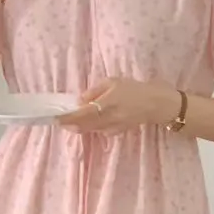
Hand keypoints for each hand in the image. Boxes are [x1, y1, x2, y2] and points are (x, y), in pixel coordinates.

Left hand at [57, 78, 180, 134]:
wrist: (156, 104)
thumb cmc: (134, 89)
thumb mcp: (113, 82)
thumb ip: (95, 91)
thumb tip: (80, 101)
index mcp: (108, 103)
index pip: (83, 113)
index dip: (69, 118)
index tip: (57, 119)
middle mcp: (110, 118)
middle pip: (85, 125)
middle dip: (71, 125)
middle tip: (60, 122)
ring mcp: (114, 127)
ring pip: (92, 130)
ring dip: (80, 127)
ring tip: (70, 123)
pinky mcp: (118, 131)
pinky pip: (101, 131)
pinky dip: (92, 128)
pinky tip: (90, 124)